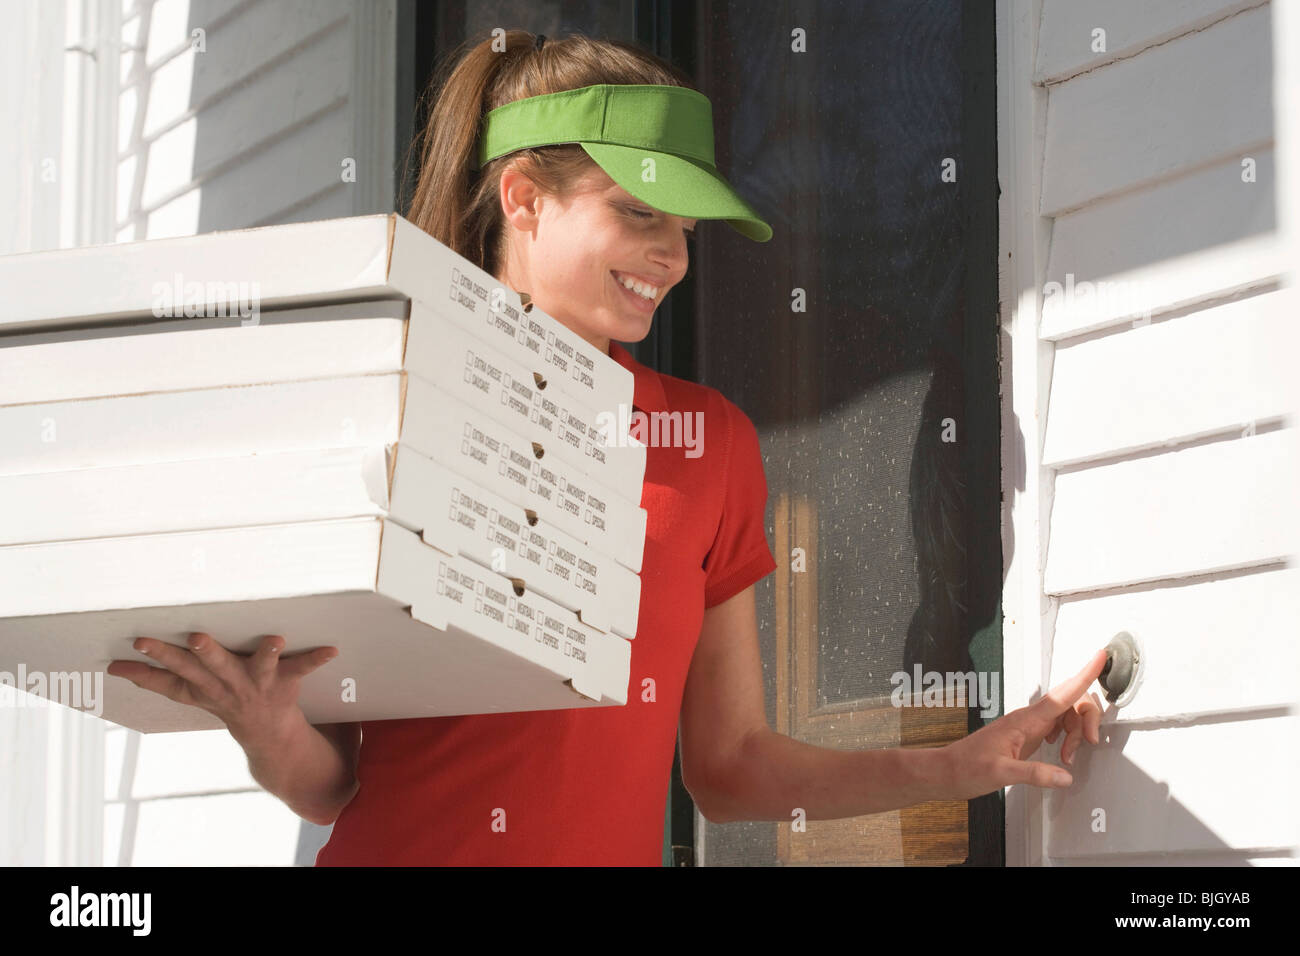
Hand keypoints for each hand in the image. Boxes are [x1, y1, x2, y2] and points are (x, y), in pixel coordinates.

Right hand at [106, 632, 337, 746]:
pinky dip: (316, 659)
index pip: (172, 672)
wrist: (267, 734)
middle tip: (193, 637)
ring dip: (265, 655)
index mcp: (203, 685)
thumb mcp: (186, 693)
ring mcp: (258, 684)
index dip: (154, 660)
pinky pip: (302, 668)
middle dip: (202, 653)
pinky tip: (331, 650)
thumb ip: (152, 679)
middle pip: (211, 667)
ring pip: (258, 667)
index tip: (136, 643)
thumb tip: (110, 668)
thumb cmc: (222, 700)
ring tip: (275, 640)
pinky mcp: (286, 682)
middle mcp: (228, 684)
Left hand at [941, 648, 1108, 799]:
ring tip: (1067, 758)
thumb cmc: (967, 768)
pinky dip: (1066, 738)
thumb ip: (1035, 774)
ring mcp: (1027, 726)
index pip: (1062, 694)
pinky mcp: (1025, 735)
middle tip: (1088, 744)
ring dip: (1076, 734)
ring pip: (1065, 717)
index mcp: (1024, 720)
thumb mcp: (1002, 774)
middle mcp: (1027, 718)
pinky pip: (1056, 727)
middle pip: (1071, 704)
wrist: (947, 771)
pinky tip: (1061, 752)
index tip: (1099, 657)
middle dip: (1087, 720)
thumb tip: (1065, 776)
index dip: (1084, 674)